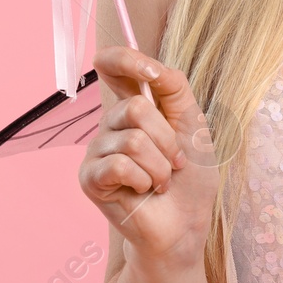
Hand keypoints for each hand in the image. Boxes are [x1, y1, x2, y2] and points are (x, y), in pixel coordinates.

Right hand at [78, 45, 220, 263]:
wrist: (185, 224)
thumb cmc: (190, 177)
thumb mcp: (193, 124)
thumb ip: (175, 89)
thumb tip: (152, 67)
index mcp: (134, 105)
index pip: (111, 65)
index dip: (124, 58)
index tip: (150, 73)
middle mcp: (110, 123)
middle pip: (135, 107)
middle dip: (167, 139)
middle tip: (174, 162)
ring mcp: (97, 150)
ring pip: (133, 140)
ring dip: (161, 166)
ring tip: (161, 181)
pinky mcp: (89, 178)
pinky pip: (119, 164)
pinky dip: (144, 180)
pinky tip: (144, 191)